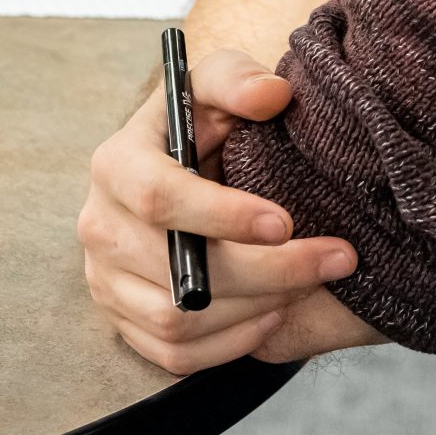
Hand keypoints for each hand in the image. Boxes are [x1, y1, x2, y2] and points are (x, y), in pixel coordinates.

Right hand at [77, 46, 377, 373]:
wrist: (174, 170)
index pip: (158, 198)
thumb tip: (273, 94)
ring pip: (181, 320)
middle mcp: (99, 227)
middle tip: (336, 258)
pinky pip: (175, 354)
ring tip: (309, 283)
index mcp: (114, 164)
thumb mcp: (213, 85)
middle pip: (180, 272)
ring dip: (258, 308)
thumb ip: (239, 80)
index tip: (287, 221)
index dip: (223, 215)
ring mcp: (106, 281)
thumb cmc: (200, 124)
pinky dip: (231, 342)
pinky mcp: (122, 321)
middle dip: (268, 272)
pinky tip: (274, 314)